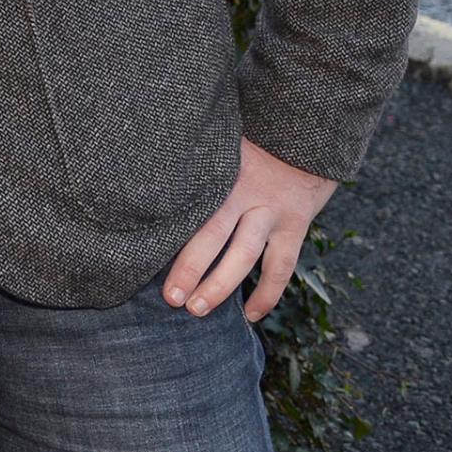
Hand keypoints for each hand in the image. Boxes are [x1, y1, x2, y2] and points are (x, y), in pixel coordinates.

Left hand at [163, 136, 338, 321]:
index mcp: (219, 170)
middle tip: (170, 297)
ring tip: (197, 309)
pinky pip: (281, 266)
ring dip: (221, 285)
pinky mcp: (296, 225)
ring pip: (244, 255)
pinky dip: (267, 293)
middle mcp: (245, 191)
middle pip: (212, 233)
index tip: (143, 252)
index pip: (189, 203)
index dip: (168, 229)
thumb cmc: (254, 139)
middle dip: (190, 267)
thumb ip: (194, 159)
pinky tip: (250, 314)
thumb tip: (151, 170)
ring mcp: (272, 211)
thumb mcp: (220, 142)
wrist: (307, 137)